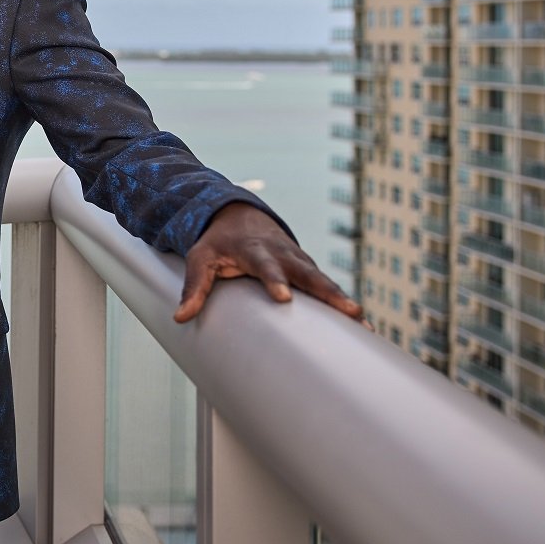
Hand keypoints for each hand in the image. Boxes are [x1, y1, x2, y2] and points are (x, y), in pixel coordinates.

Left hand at [174, 202, 363, 323]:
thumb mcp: (200, 258)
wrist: (239, 216)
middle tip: (348, 311)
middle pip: (307, 273)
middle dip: (327, 292)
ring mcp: (298, 260)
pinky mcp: (307, 269)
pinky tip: (364, 327)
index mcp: (254, 250)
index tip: (284, 298)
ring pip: (323, 280)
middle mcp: (282, 254)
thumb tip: (180, 317)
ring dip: (343, 300)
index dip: (275, 280)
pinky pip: (327, 287)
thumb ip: (194, 287)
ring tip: (364, 323)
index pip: (266, 265)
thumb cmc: (218, 242)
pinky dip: (344, 303)